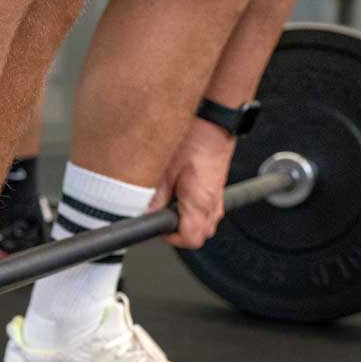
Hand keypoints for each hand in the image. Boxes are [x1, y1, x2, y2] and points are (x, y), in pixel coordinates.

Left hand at [150, 119, 236, 248]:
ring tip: (171, 202)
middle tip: (162, 216)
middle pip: (198, 235)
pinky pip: (207, 210)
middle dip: (178, 231)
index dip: (171, 238)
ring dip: (186, 220)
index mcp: (200, 203)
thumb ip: (154, 196)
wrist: (214, 123)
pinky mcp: (216, 190)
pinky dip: (193, 209)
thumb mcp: (165, 170)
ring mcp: (217, 198)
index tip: (158, 228)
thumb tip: (143, 212)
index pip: (189, 239)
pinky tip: (181, 193)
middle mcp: (212, 205)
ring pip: (203, 224)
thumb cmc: (194, 141)